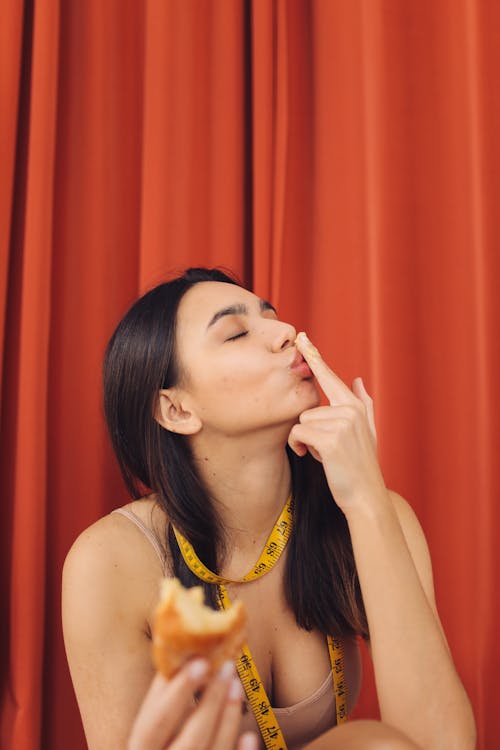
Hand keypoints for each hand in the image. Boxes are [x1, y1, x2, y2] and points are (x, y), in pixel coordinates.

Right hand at [128, 659, 257, 749]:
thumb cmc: (159, 747)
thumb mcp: (151, 732)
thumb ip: (164, 705)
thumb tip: (186, 656)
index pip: (153, 721)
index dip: (174, 691)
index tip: (198, 659)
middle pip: (189, 739)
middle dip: (210, 702)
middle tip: (226, 667)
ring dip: (227, 719)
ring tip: (236, 685)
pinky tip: (250, 735)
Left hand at [288, 332, 386, 513]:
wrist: (365, 496)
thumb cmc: (361, 466)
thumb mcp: (367, 433)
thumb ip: (363, 404)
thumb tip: (358, 380)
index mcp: (355, 406)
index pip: (329, 377)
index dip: (314, 357)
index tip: (301, 337)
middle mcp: (350, 410)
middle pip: (307, 409)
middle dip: (310, 431)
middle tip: (328, 450)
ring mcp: (341, 424)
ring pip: (301, 422)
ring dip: (306, 441)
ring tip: (325, 455)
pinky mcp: (330, 440)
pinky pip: (298, 433)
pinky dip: (300, 447)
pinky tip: (315, 458)